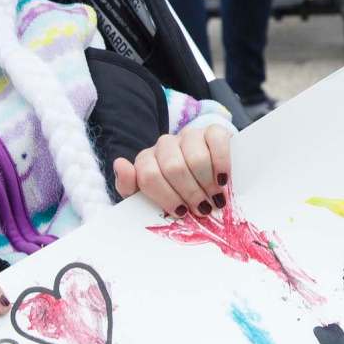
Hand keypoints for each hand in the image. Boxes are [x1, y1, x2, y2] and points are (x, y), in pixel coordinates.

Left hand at [113, 124, 231, 217]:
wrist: (206, 181)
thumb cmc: (175, 194)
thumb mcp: (148, 198)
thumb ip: (129, 186)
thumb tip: (120, 163)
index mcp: (146, 161)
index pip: (147, 175)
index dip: (166, 197)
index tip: (181, 212)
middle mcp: (165, 145)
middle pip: (173, 168)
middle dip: (190, 193)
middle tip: (202, 210)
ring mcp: (189, 136)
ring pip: (195, 158)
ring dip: (207, 183)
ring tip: (216, 200)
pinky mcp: (212, 131)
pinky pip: (216, 140)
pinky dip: (221, 162)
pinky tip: (223, 179)